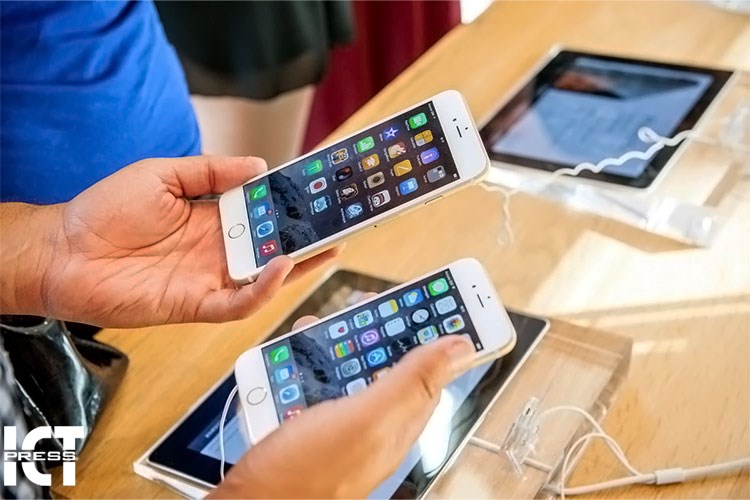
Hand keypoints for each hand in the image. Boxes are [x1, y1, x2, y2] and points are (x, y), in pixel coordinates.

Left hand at [8, 156, 338, 326]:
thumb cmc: (105, 210)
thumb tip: (259, 166)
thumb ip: (210, 170)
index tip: (322, 190)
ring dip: (300, 264)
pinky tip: (282, 267)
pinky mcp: (197, 304)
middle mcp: (219, 250)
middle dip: (310, 235)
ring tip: (331, 245)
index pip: (264, 211)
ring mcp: (211, 278)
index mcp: (214, 218)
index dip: (293, 203)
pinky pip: (240, 301)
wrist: (63, 250)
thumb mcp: (162, 174)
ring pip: (267, 276)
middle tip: (345, 222)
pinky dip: (263, 289)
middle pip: (275, 245)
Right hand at [211, 314, 476, 497]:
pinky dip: (308, 364)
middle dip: (379, 331)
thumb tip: (462, 347)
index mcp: (398, 424)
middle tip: (368, 303)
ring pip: (350, 371)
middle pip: (388, 366)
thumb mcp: (365, 420)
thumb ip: (412, 382)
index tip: (437, 300)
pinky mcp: (308, 426)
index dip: (437, 336)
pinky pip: (317, 385)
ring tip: (324, 324)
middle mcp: (372, 425)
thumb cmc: (302, 477)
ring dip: (339, 343)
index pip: (432, 372)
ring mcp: (339, 426)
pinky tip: (295, 357)